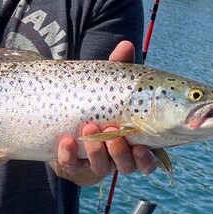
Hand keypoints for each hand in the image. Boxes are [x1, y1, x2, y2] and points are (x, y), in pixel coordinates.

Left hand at [51, 41, 156, 185]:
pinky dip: (68, 156)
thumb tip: (126, 45)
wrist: (65, 117)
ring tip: (89, 128)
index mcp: (133, 143)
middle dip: (119, 151)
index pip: (148, 160)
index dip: (146, 159)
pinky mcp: (72, 166)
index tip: (141, 147)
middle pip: (126, 166)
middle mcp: (117, 158)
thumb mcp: (109, 85)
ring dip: (96, 151)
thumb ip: (119, 68)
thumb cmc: (98, 102)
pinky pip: (70, 167)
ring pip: (101, 168)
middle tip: (111, 131)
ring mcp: (94, 163)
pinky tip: (66, 141)